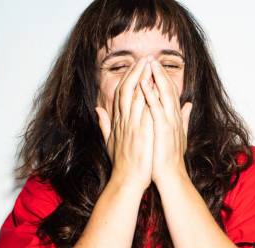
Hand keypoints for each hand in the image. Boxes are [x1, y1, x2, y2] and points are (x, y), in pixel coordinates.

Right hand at [95, 57, 154, 191]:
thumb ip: (104, 124)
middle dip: (137, 72)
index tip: (138, 65)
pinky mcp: (141, 134)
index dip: (130, 77)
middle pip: (128, 90)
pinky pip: (146, 112)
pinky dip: (150, 99)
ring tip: (151, 65)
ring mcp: (132, 127)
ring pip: (136, 97)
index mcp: (118, 122)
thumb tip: (98, 109)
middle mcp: (123, 121)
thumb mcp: (109, 141)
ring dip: (144, 80)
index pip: (122, 93)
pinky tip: (156, 88)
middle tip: (146, 58)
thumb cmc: (121, 164)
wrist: (126, 181)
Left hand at [140, 57, 192, 186]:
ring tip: (149, 63)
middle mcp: (174, 117)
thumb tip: (189, 105)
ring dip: (156, 78)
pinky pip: (156, 108)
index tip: (154, 66)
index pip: (169, 92)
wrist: (171, 176)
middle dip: (159, 72)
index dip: (162, 78)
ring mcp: (170, 122)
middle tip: (151, 57)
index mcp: (175, 118)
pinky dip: (150, 95)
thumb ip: (183, 118)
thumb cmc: (170, 158)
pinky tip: (143, 84)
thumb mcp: (178, 134)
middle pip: (168, 89)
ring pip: (164, 95)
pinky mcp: (163, 129)